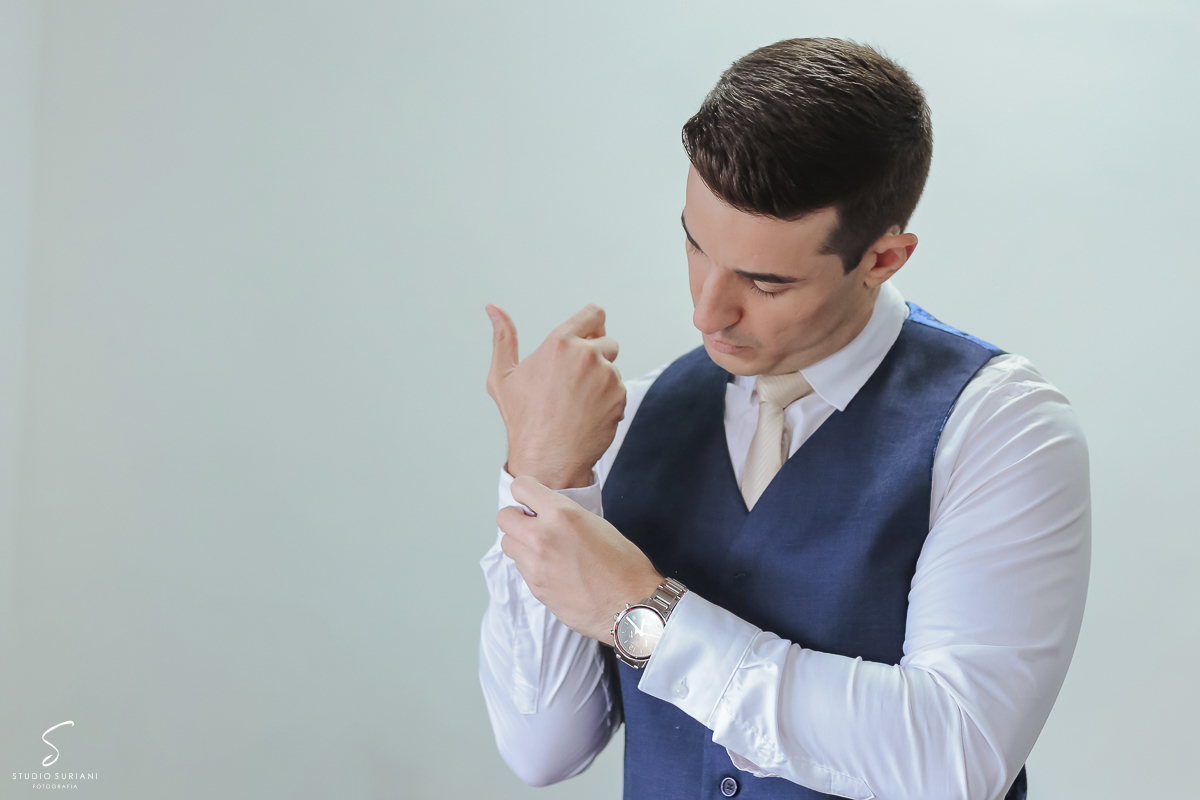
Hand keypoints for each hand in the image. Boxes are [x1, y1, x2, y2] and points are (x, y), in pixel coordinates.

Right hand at [486, 303, 625, 489]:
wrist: (547, 459)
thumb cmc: (523, 420)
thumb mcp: (503, 377)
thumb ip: (503, 338)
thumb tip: (493, 308)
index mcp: (560, 344)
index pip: (594, 314)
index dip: (592, 324)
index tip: (588, 335)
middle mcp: (587, 355)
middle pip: (607, 341)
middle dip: (596, 356)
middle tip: (574, 382)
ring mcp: (607, 377)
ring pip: (613, 368)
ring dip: (601, 380)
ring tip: (577, 402)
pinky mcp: (620, 397)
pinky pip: (620, 390)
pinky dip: (608, 400)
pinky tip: (587, 415)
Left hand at [497, 475, 662, 642]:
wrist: (631, 606)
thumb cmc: (624, 565)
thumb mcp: (597, 523)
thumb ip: (565, 515)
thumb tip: (547, 514)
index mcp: (561, 514)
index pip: (520, 487)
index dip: (526, 491)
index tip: (532, 499)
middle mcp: (542, 537)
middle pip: (504, 517)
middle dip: (516, 517)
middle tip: (533, 523)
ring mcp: (535, 565)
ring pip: (507, 544)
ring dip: (520, 542)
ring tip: (543, 547)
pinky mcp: (535, 588)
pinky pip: (521, 568)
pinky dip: (530, 565)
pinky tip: (553, 569)